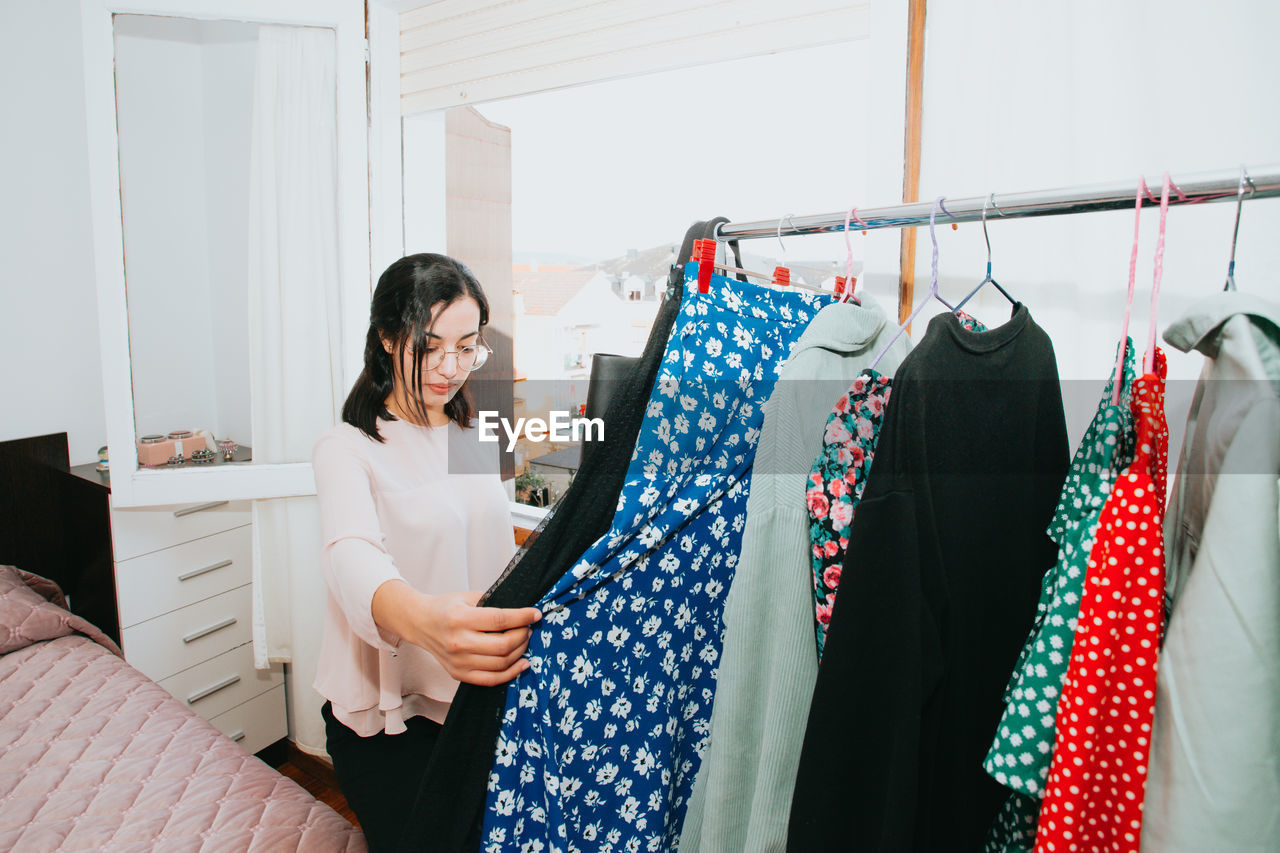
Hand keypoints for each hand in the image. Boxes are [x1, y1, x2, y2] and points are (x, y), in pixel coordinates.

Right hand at [371, 581, 540, 686]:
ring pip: (500, 663)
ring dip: (520, 652)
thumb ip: (494, 603)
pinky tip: (521, 663)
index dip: (522, 617)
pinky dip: (510, 673)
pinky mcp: (459, 674)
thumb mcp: (469, 596)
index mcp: (460, 618)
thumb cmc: (446, 608)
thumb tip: (523, 612)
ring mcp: (458, 661)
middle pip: (503, 645)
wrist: (421, 623)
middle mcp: (458, 642)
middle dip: (523, 636)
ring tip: (524, 641)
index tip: (535, 614)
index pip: (500, 620)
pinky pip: (491, 680)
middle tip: (528, 628)